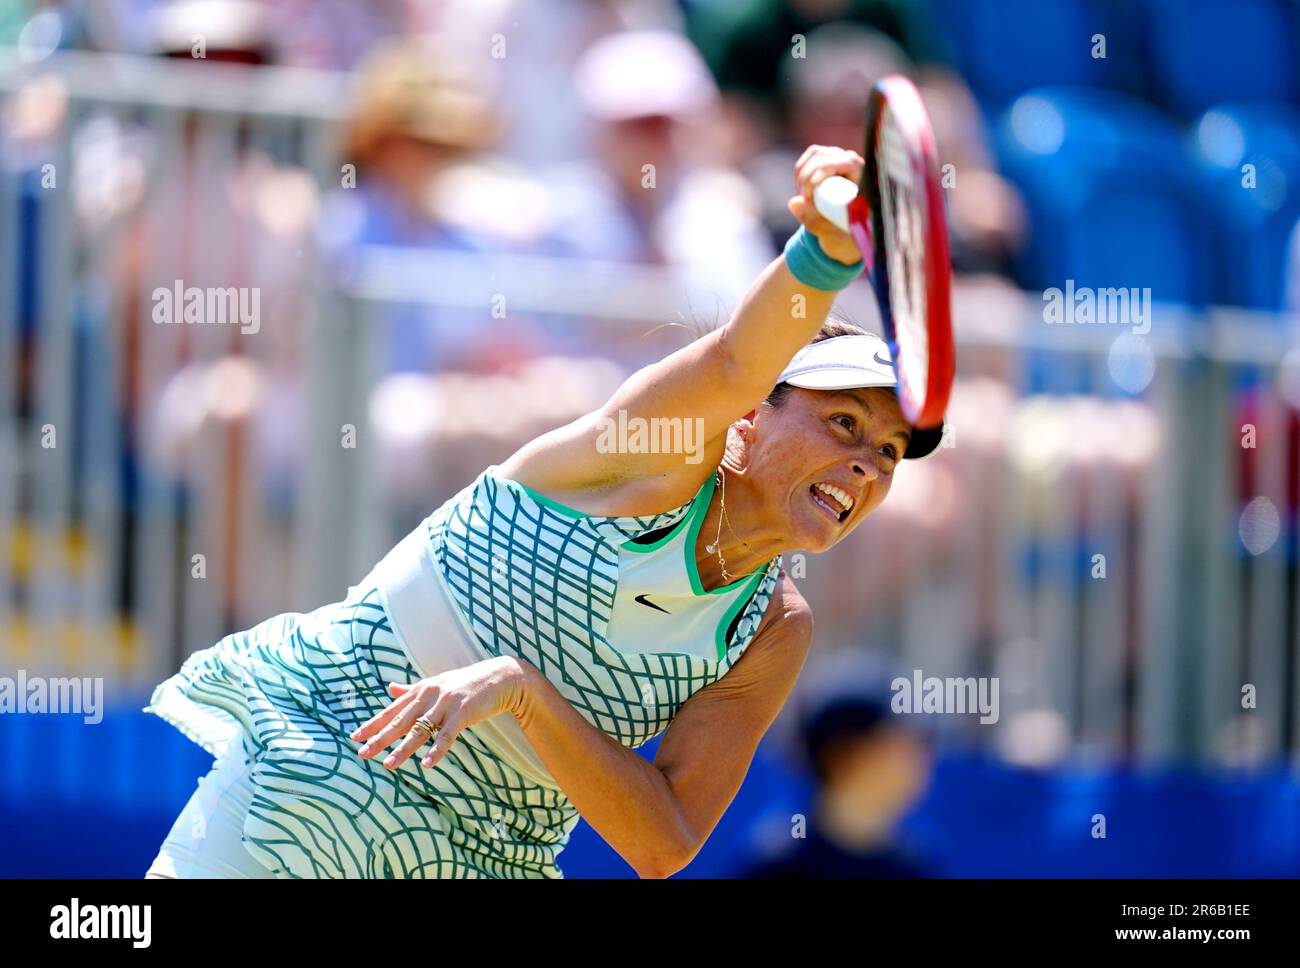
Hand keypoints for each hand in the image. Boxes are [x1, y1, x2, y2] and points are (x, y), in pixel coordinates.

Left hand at [350, 656, 528, 769]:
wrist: (500, 677)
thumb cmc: (466, 683)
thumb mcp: (436, 684)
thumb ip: (411, 689)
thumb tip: (389, 688)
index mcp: (421, 690)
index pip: (392, 710)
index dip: (373, 724)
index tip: (354, 737)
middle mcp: (430, 695)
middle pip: (400, 720)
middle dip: (381, 738)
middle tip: (362, 753)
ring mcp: (446, 704)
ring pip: (420, 730)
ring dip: (404, 748)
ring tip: (388, 765)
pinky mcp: (463, 713)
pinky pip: (447, 735)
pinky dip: (436, 750)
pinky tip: (426, 764)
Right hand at [788, 144, 864, 265]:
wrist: (847, 234)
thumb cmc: (846, 235)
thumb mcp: (832, 233)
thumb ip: (813, 222)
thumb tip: (793, 202)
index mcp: (862, 173)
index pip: (840, 161)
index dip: (819, 172)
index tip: (806, 196)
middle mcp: (852, 160)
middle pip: (824, 157)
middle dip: (806, 179)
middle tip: (804, 202)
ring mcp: (840, 157)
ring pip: (814, 154)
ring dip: (802, 176)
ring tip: (804, 199)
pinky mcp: (829, 158)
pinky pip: (810, 156)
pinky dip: (800, 171)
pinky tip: (801, 188)